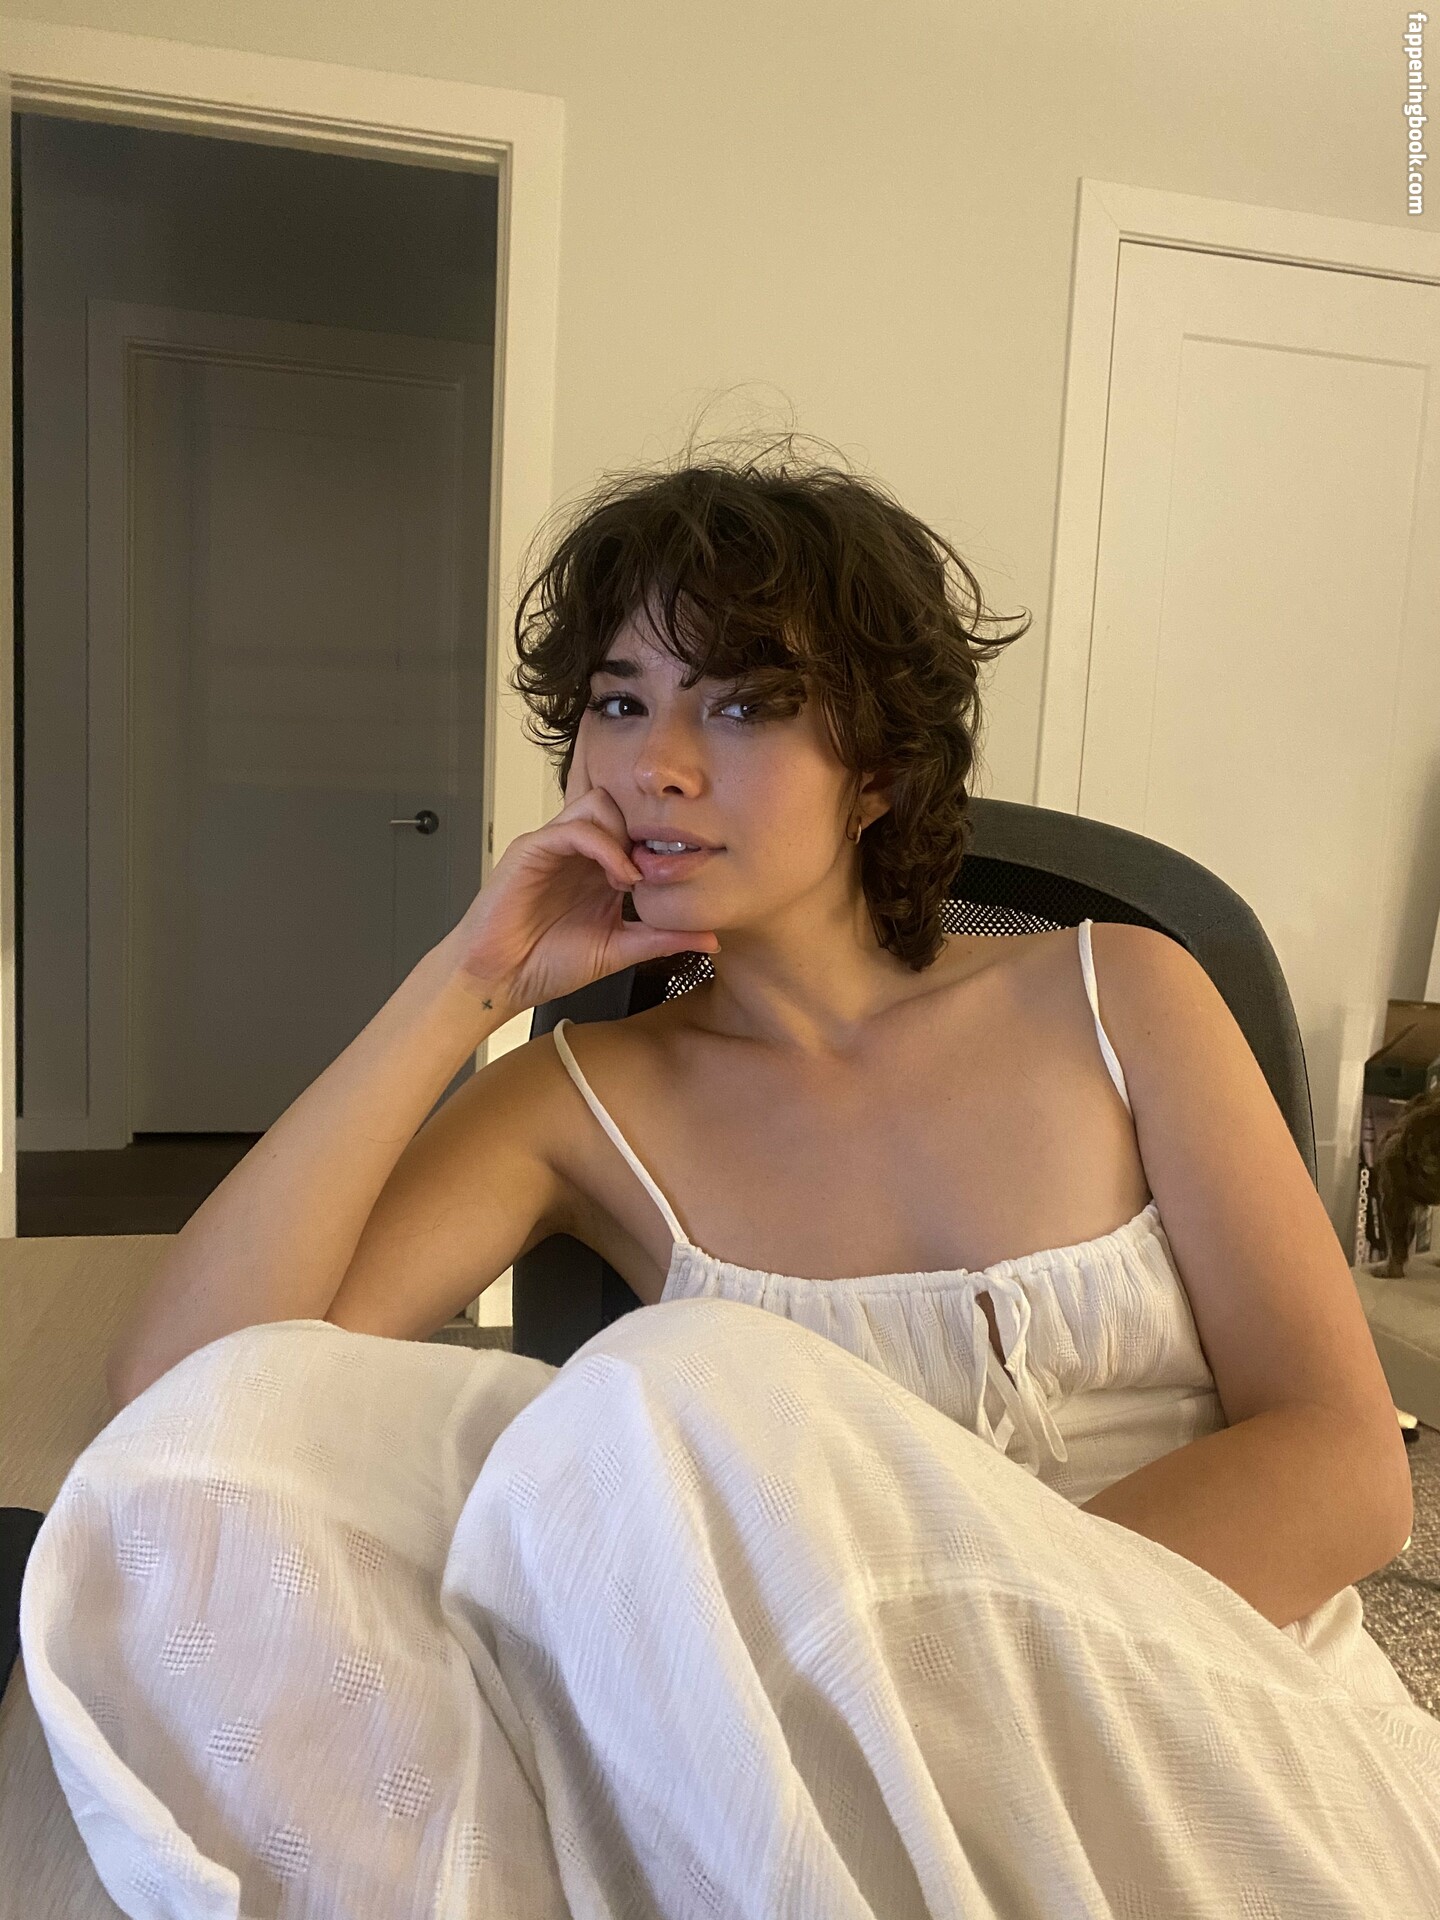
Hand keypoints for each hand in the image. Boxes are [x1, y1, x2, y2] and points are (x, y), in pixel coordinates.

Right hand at [442, 733, 719, 1015]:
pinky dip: (603, 846)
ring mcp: (555, 846)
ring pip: (598, 803)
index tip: (680, 877)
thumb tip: (713, 938)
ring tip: (633, 878)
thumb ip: (662, 939)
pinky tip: (619, 878)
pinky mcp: (531, 850)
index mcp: (599, 868)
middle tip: (657, 872)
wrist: (498, 981)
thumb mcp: (619, 950)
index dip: (662, 844)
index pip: (637, 829)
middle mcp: (579, 851)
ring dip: (625, 833)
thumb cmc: (546, 964)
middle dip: (646, 831)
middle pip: (621, 805)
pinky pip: (573, 828)